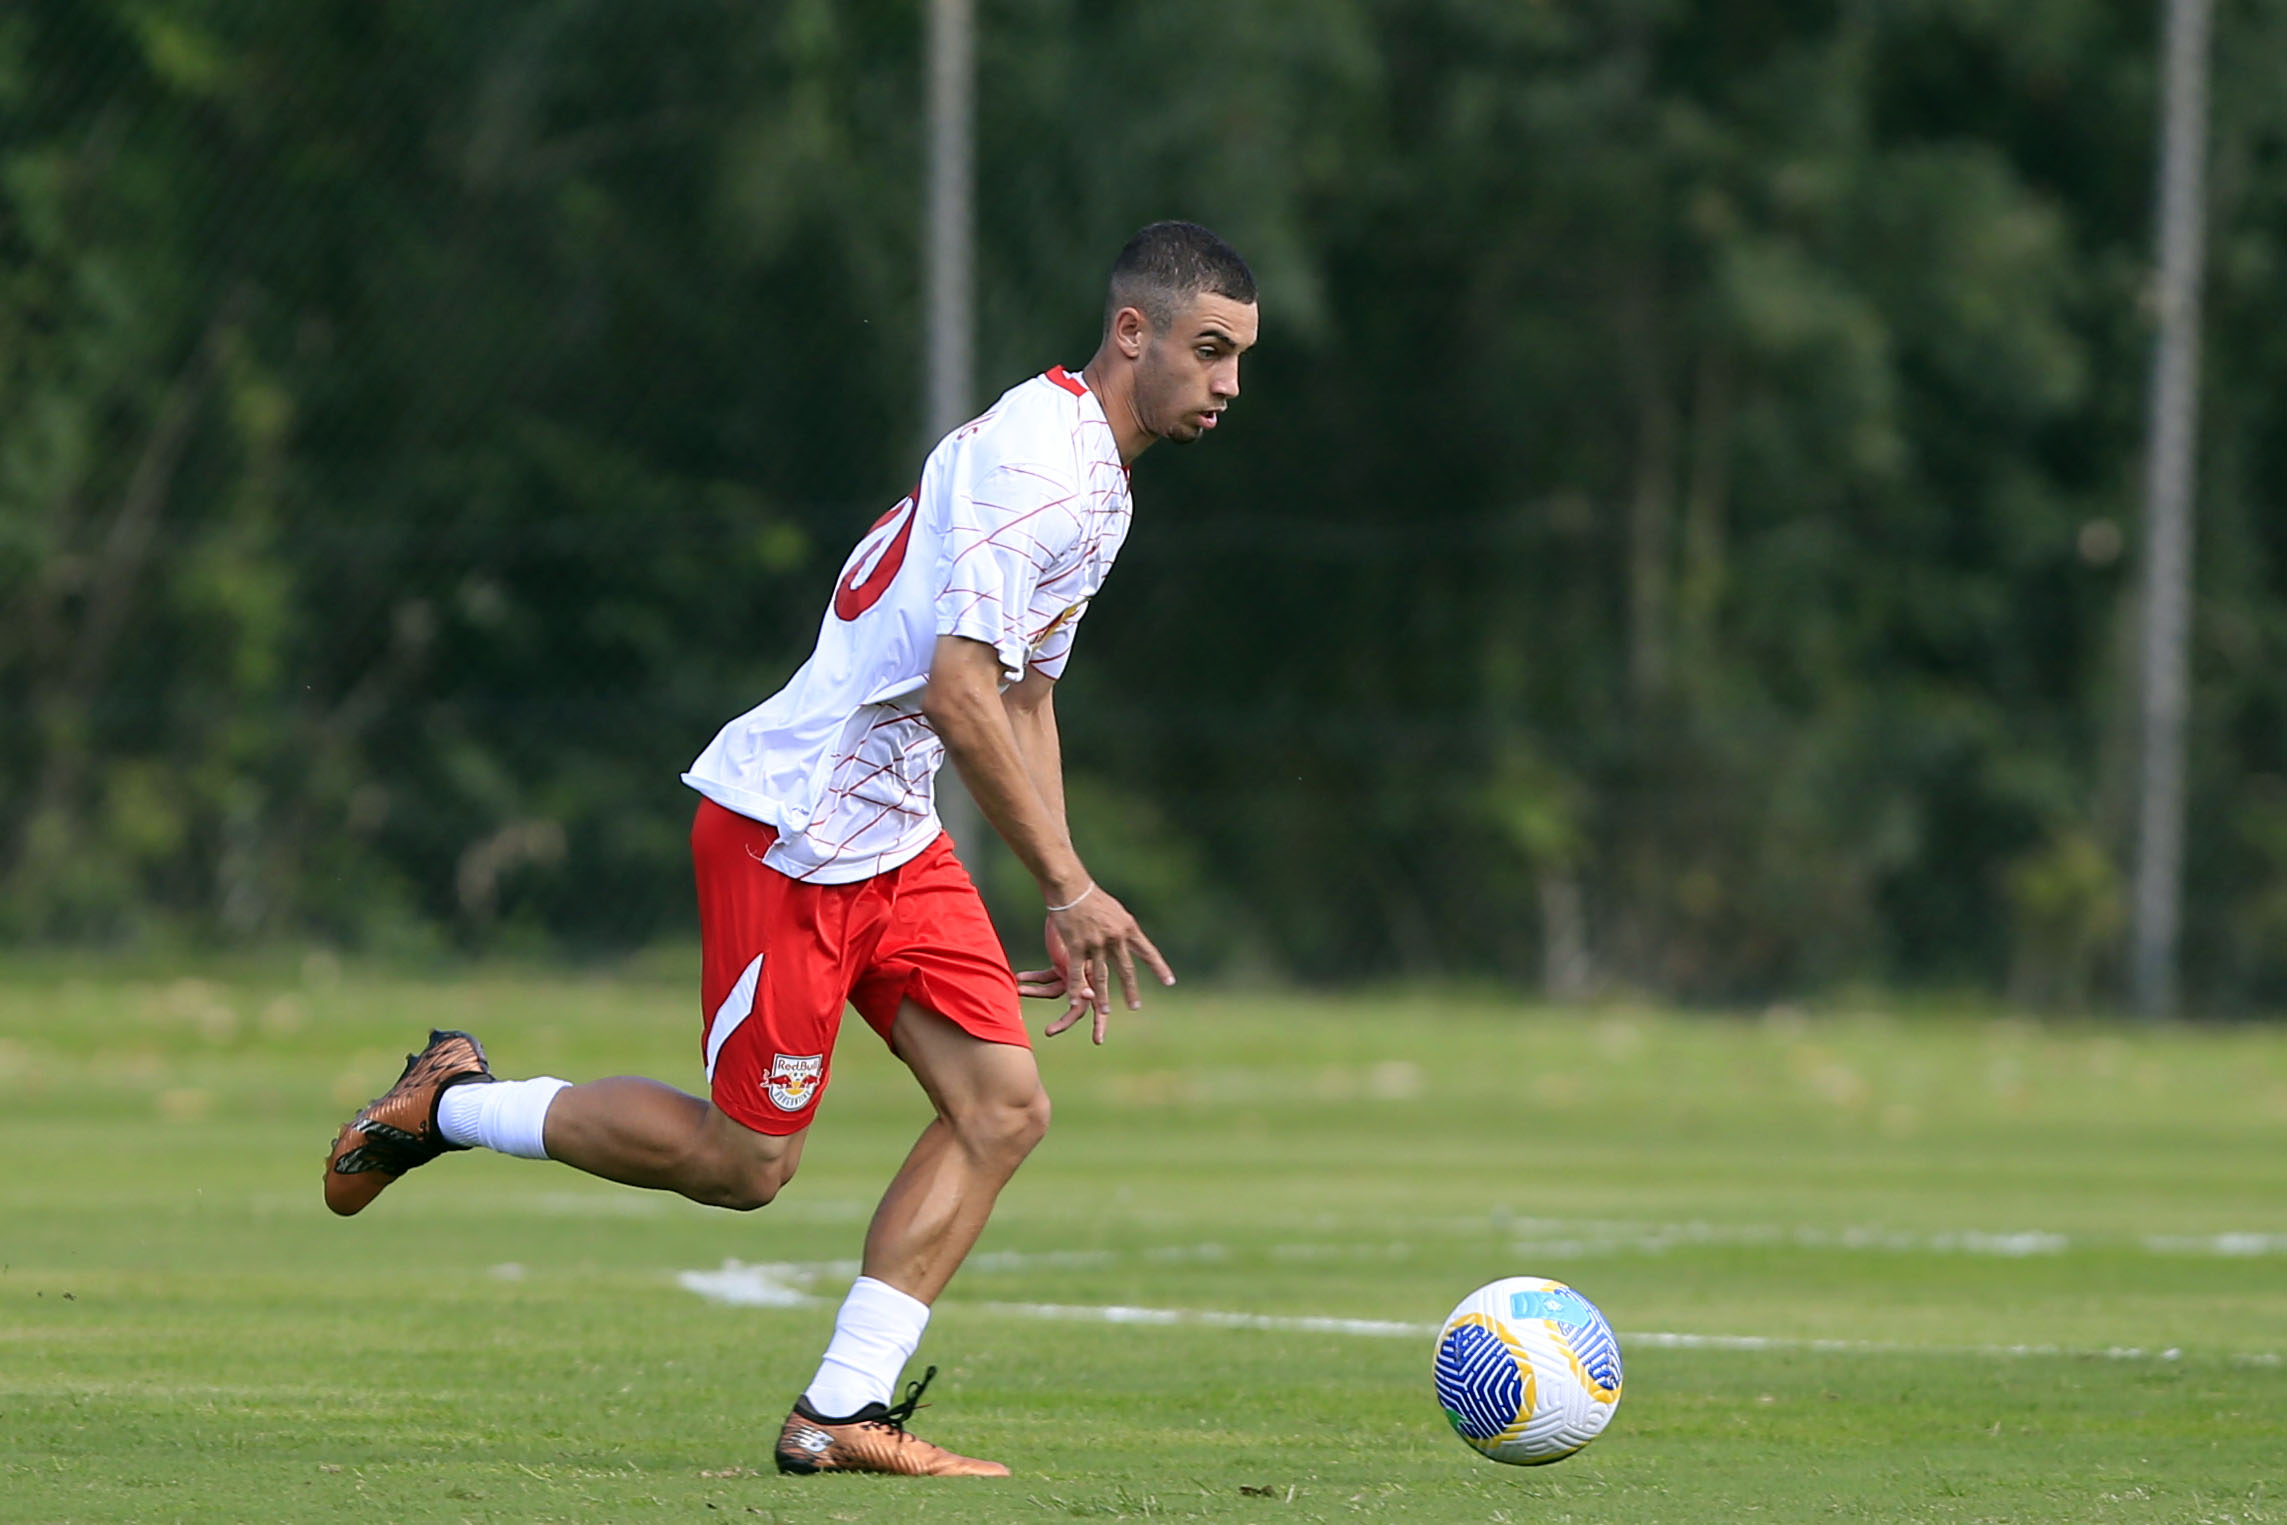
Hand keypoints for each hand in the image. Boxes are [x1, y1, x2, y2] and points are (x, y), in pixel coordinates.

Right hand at [1014, 889, 1173, 1043]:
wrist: (1071, 888)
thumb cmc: (1092, 897)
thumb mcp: (1115, 911)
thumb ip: (1122, 928)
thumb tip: (1130, 939)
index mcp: (1128, 928)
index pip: (1148, 952)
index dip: (1159, 968)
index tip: (1169, 982)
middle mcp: (1115, 938)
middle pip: (1126, 969)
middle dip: (1131, 990)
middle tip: (1135, 1006)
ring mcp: (1096, 943)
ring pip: (1101, 976)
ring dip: (1103, 996)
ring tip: (1106, 1011)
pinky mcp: (1077, 946)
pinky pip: (1077, 972)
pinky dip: (1076, 989)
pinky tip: (1076, 1002)